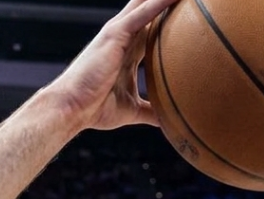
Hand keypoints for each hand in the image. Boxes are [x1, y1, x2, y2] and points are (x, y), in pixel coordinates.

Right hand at [43, 0, 178, 131]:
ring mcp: (119, 32)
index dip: (171, 17)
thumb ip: (151, 110)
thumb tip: (170, 121)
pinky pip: (143, 13)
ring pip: (148, 3)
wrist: (71, 109)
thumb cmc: (94, 109)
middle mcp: (124, 36)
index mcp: (129, 50)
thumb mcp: (131, 109)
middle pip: (151, 7)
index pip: (154, 27)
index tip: (193, 11)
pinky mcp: (115, 33)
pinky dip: (159, 4)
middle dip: (168, 1)